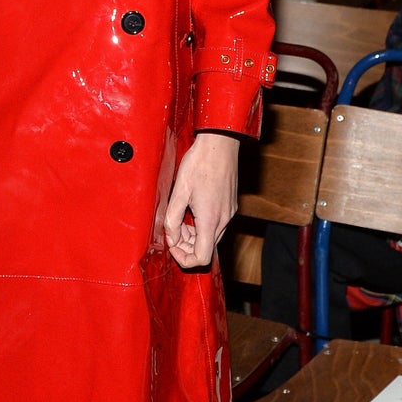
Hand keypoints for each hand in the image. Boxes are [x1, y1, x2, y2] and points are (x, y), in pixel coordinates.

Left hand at [164, 132, 238, 270]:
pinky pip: (216, 225)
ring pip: (211, 237)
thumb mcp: (179, 191)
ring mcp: (229, 213)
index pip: (201, 258)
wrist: (220, 144)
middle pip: (206, 249)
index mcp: (210, 220)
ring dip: (194, 235)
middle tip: (173, 230)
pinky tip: (192, 209)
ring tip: (181, 218)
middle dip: (186, 245)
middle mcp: (223, 220)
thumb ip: (173, 218)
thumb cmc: (200, 163)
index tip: (172, 245)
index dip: (184, 258)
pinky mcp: (230, 206)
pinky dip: (202, 225)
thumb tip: (171, 237)